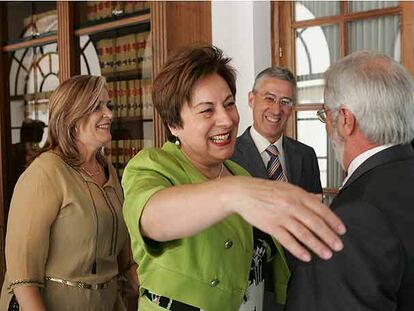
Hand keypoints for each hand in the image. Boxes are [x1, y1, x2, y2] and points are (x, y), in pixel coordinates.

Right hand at [230, 177, 345, 261]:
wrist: (243, 193)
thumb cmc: (264, 190)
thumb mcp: (286, 187)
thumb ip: (303, 195)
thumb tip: (319, 200)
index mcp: (297, 194)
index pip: (320, 209)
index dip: (333, 221)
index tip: (341, 230)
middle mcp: (291, 205)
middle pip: (314, 223)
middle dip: (328, 236)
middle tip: (338, 246)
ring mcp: (281, 216)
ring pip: (303, 233)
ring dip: (317, 245)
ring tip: (326, 254)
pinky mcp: (270, 226)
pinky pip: (287, 240)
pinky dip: (298, 249)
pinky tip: (306, 256)